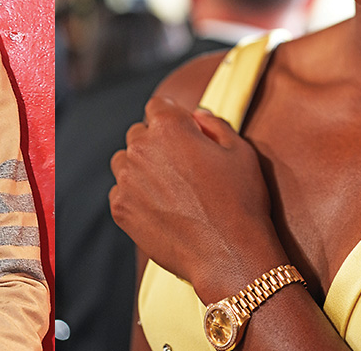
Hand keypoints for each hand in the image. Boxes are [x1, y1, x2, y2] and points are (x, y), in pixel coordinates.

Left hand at [109, 96, 282, 293]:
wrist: (228, 254)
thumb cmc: (240, 201)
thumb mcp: (240, 151)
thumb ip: (214, 124)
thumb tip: (196, 115)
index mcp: (169, 127)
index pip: (158, 106)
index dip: (173, 116)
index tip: (183, 131)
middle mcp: (140, 148)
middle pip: (139, 134)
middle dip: (157, 142)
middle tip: (181, 166)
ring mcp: (126, 180)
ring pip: (125, 161)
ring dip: (140, 167)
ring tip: (169, 188)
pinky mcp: (120, 209)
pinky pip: (120, 191)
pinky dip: (135, 195)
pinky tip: (160, 208)